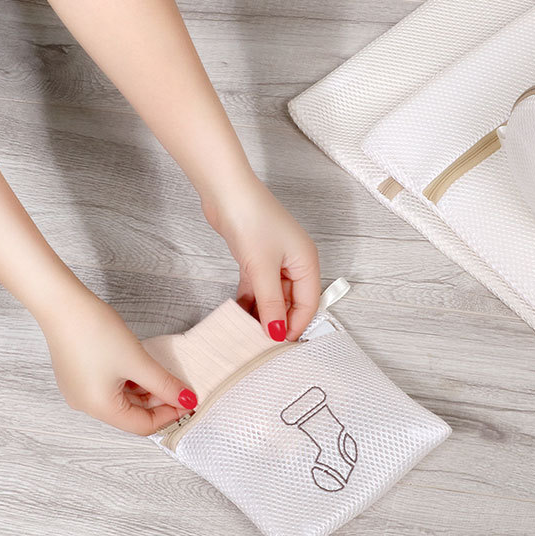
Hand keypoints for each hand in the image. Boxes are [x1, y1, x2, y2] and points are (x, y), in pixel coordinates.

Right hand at [41, 293, 197, 434]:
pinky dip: (130, 382)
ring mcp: (80, 390)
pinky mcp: (79, 375)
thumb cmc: (95, 333)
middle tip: (180, 387)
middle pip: (132, 414)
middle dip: (159, 403)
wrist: (63, 304)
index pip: (142, 426)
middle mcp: (87, 404)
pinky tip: (143, 369)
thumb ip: (164, 384)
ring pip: (122, 400)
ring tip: (164, 376)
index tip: (188, 402)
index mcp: (100, 408)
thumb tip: (186, 400)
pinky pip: (111, 387)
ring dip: (146, 391)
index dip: (169, 416)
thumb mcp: (138, 362)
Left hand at [202, 177, 320, 341]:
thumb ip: (271, 303)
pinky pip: (259, 286)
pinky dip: (251, 298)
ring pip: (274, 294)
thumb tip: (277, 333)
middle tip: (262, 341)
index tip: (278, 345)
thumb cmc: (251, 219)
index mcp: (307, 262)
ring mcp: (276, 259)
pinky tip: (240, 311)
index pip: (308, 303)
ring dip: (263, 311)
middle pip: (292, 301)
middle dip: (278, 320)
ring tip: (248, 330)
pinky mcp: (257, 256)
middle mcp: (296, 261)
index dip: (295, 325)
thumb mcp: (262, 268)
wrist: (226, 190)